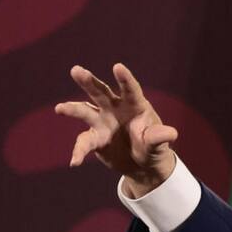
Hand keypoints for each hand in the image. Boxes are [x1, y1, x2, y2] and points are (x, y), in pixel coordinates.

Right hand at [55, 63, 177, 196]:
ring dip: (72, 109)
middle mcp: (115, 109)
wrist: (142, 165)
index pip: (130, 89)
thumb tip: (171, 133)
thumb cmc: (153, 148)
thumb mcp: (159, 144)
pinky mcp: (94, 138)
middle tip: (76, 70)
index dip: (124, 78)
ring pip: (84, 111)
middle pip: (100, 92)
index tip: (118, 66)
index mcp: (135, 105)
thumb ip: (159, 137)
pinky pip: (83, 143)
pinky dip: (78, 152)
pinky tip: (75, 162)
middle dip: (88, 81)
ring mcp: (102, 122)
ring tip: (60, 109)